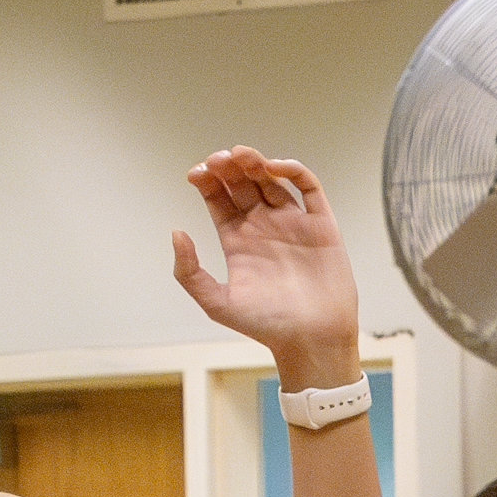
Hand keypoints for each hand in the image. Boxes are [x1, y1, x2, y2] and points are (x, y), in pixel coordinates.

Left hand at [170, 149, 363, 385]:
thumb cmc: (268, 327)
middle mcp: (264, 227)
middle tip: (219, 160)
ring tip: (242, 156)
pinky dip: (293, 170)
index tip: (197, 173)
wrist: (312, 340)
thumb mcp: (218, 304)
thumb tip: (176, 233)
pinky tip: (275, 167)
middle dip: (228, 166)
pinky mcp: (321, 225)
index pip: (217, 198)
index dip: (206, 180)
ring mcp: (293, 223)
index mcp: (238, 241)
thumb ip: (190, 273)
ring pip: (272, 179)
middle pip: (242, 183)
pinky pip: (308, 188)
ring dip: (255, 162)